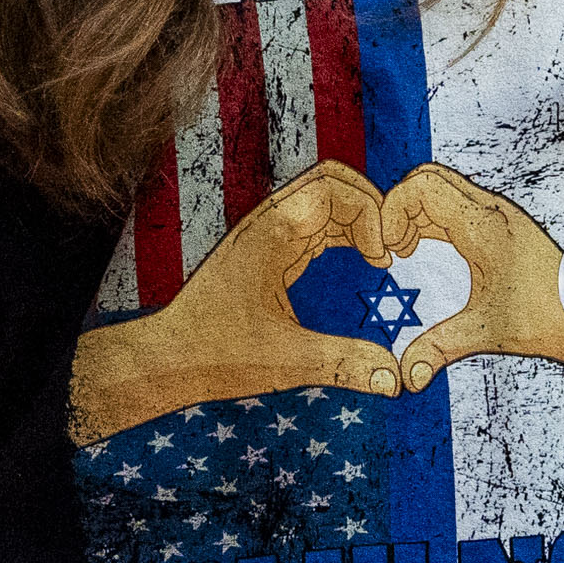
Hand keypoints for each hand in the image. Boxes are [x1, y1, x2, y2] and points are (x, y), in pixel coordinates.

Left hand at [68, 161, 401, 442]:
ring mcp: (263, 232)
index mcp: (272, 235)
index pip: (336, 188)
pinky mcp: (262, 246)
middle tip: (388, 251)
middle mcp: (267, 223)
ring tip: (377, 257)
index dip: (372, 214)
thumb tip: (395, 381)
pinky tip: (357, 261)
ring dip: (356, 218)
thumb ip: (343, 364)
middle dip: (370, 207)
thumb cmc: (215, 355)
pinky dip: (340, 230)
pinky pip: (310, 219)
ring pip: (321, 198)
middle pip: (332, 182)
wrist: (168, 356)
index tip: (385, 260)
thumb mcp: (286, 362)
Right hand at [382, 163, 563, 398]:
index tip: (390, 251)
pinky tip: (423, 249)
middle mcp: (490, 209)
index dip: (392, 213)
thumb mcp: (486, 332)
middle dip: (398, 208)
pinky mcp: (498, 220)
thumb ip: (440, 348)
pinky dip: (428, 217)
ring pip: (438, 186)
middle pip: (425, 178)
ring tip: (406, 251)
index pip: (420, 186)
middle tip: (394, 248)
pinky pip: (452, 200)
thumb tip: (408, 376)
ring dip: (412, 212)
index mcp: (483, 226)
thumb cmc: (547, 318)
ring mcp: (496, 211)